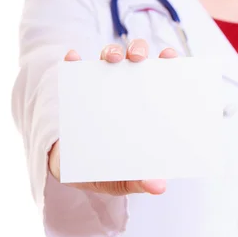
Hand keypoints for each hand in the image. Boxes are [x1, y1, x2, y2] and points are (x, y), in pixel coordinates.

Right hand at [48, 39, 177, 195]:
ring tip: (110, 59)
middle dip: (137, 50)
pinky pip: (73, 68)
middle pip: (134, 58)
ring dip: (111, 52)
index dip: (167, 60)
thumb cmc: (104, 169)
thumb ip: (138, 180)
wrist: (67, 171)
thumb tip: (159, 186)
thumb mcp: (121, 179)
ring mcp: (99, 84)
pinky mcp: (74, 88)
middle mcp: (124, 86)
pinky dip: (73, 60)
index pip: (159, 74)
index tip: (169, 55)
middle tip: (137, 59)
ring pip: (108, 57)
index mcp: (143, 102)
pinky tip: (73, 57)